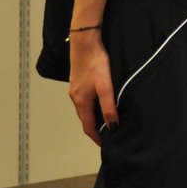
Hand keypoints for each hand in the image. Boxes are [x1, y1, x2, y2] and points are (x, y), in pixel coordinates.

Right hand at [67, 30, 116, 145]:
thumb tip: (112, 126)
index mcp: (81, 102)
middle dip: (95, 130)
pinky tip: (99, 105)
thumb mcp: (106, 86)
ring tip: (106, 123)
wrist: (84, 42)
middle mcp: (75, 98)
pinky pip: (83, 101)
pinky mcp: (76, 82)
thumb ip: (108, 106)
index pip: (88, 127)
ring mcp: (74, 90)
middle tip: (107, 136)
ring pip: (84, 110)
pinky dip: (90, 108)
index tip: (106, 145)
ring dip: (93, 119)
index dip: (97, 138)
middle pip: (85, 120)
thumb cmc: (96, 63)